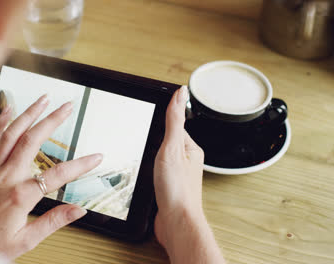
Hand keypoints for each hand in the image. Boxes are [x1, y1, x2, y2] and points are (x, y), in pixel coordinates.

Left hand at [0, 95, 101, 258]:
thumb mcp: (25, 241)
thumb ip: (53, 222)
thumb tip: (78, 211)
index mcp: (20, 196)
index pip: (58, 175)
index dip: (81, 165)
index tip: (96, 157)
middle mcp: (5, 177)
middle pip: (33, 140)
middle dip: (53, 120)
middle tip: (67, 106)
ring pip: (11, 133)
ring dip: (29, 113)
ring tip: (43, 100)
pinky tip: (8, 110)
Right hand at [153, 86, 204, 247]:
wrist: (175, 222)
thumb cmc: (177, 189)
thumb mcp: (172, 148)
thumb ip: (174, 121)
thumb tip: (180, 93)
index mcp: (191, 148)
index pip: (176, 126)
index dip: (162, 120)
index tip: (150, 114)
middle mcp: (186, 161)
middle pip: (167, 141)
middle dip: (154, 138)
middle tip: (142, 135)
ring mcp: (177, 174)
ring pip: (161, 157)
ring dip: (150, 155)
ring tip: (142, 154)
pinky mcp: (167, 186)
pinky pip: (156, 171)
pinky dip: (148, 169)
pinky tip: (143, 171)